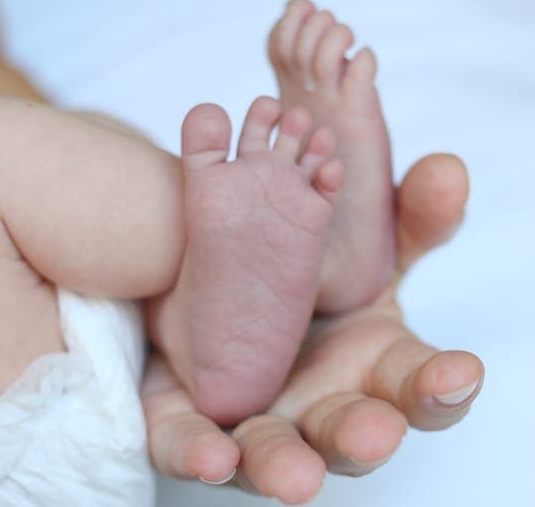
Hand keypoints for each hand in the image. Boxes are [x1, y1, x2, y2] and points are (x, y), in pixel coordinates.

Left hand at [141, 153, 483, 503]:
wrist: (216, 272)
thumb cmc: (309, 271)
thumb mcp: (365, 238)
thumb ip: (411, 214)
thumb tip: (447, 172)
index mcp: (369, 364)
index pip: (414, 384)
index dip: (439, 385)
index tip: (458, 374)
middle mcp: (317, 401)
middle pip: (346, 433)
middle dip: (363, 436)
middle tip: (376, 432)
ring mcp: (254, 417)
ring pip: (272, 453)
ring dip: (285, 464)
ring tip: (293, 476)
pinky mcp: (189, 419)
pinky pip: (191, 443)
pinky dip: (200, 453)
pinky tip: (212, 455)